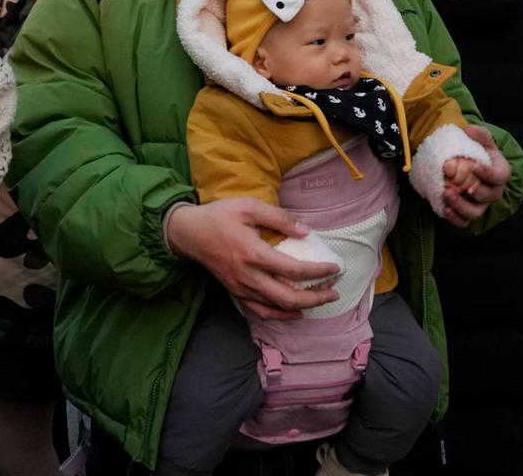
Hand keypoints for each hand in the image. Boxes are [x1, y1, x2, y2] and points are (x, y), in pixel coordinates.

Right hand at [166, 199, 340, 319]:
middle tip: (334, 292)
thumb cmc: (219, 217)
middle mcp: (248, 276)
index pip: (293, 270)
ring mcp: (241, 288)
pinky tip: (293, 312)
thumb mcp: (249, 207)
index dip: (317, 272)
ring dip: (301, 307)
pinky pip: (260, 311)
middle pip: (288, 297)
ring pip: (276, 309)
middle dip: (315, 298)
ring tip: (319, 300)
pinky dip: (280, 315)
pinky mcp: (235, 293)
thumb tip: (306, 231)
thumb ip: (279, 218)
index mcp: (253, 254)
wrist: (188, 233)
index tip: (334, 268)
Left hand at [440, 126, 512, 228]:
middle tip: (455, 183)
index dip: (487, 173)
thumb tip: (469, 129)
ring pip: (475, 212)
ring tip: (446, 194)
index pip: (498, 176)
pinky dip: (454, 218)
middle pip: (487, 196)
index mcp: (501, 173)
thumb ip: (480, 134)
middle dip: (472, 191)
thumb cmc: (480, 154)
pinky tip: (444, 209)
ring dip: (461, 206)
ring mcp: (481, 204)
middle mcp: (494, 192)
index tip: (474, 167)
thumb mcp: (483, 141)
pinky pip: (464, 222)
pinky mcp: (468, 213)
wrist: (473, 166)